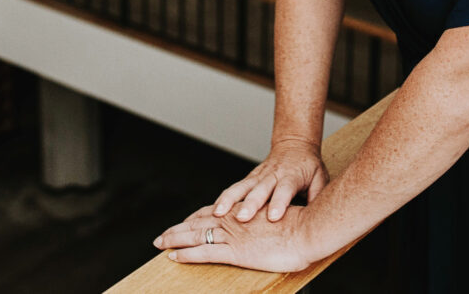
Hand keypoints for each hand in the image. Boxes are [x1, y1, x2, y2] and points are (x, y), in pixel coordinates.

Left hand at [154, 203, 318, 272]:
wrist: (309, 231)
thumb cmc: (302, 226)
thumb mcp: (281, 219)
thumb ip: (267, 220)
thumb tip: (267, 224)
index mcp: (244, 212)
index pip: (212, 213)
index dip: (195, 218)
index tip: (184, 222)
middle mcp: (234, 221)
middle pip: (198, 222)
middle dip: (178, 229)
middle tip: (161, 236)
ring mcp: (233, 236)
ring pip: (196, 236)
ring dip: (175, 239)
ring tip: (159, 243)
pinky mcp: (236, 253)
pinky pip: (205, 253)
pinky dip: (187, 254)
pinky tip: (174, 257)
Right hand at [210, 140, 328, 221]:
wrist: (294, 145)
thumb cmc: (309, 166)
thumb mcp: (320, 178)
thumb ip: (317, 196)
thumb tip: (317, 218)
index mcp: (291, 175)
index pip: (285, 190)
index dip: (279, 203)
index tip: (273, 217)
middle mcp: (273, 175)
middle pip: (260, 190)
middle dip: (250, 204)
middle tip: (242, 218)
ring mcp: (258, 175)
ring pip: (241, 187)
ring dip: (229, 200)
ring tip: (218, 213)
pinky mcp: (249, 178)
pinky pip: (234, 188)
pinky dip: (223, 199)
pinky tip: (212, 210)